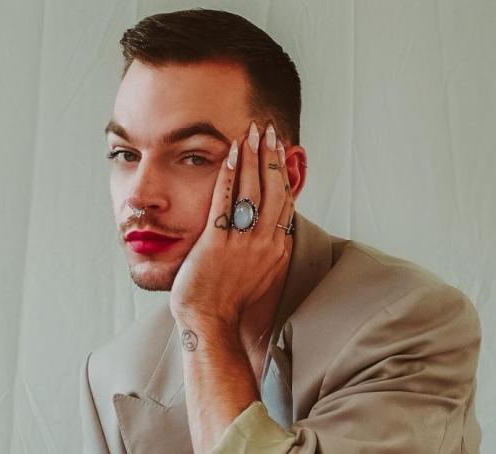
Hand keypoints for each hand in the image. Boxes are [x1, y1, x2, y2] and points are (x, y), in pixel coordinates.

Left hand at [169, 122, 293, 326]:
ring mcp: (242, 243)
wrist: (210, 322)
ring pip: (253, 190)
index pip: (285, 201)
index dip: (283, 171)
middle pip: (274, 189)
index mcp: (277, 248)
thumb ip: (269, 247)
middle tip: (268, 130)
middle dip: (271, 156)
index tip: (280, 149)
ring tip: (250, 133)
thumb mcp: (262, 272)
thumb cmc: (229, 299)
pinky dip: (228, 175)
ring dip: (252, 157)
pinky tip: (229, 154)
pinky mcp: (217, 243)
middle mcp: (265, 243)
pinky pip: (225, 201)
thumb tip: (277, 227)